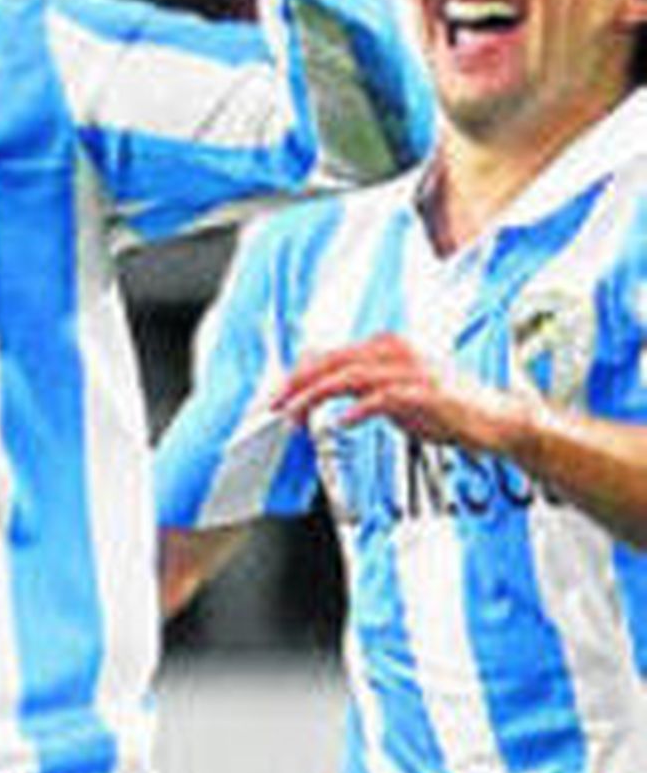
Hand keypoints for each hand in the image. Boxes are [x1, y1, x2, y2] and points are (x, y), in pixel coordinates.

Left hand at [271, 335, 516, 455]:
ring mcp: (413, 371)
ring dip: (317, 396)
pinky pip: (383, 398)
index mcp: (388, 348)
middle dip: (298, 384)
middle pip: (335, 362)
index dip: (300, 375)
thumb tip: (330, 394)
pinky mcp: (426, 393)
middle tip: (275, 406)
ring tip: (297, 415)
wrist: (496, 421)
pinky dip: (357, 411)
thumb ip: (365, 391)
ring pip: (351, 376)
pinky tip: (339, 424)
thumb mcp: (397, 396)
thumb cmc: (448, 409)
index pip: (333, 355)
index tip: (279, 396)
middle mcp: (398, 352)